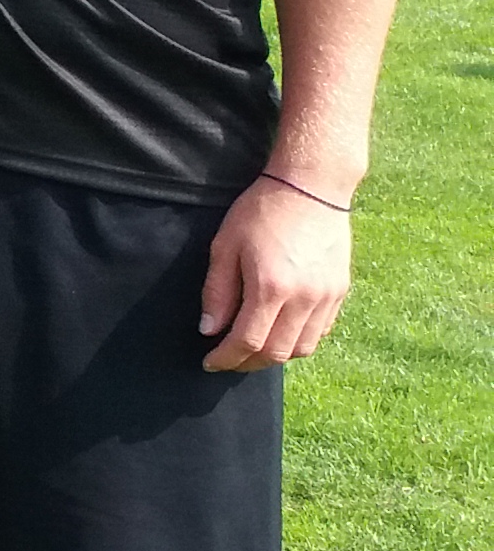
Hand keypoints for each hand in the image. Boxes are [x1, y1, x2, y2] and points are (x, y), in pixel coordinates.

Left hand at [200, 171, 355, 369]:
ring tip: (253, 349)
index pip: (248, 341)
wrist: (311, 187)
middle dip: (248, 362)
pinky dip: (299, 341)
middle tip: (229, 359)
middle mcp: (304, 298)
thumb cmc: (261, 211)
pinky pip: (321, 331)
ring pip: (303, 348)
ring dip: (276, 355)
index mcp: (272, 287)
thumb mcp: (226, 246)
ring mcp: (327, 296)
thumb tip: (210, 330)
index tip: (210, 362)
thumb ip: (218, 292)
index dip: (226, 358)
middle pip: (277, 353)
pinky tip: (281, 332)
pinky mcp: (341, 291)